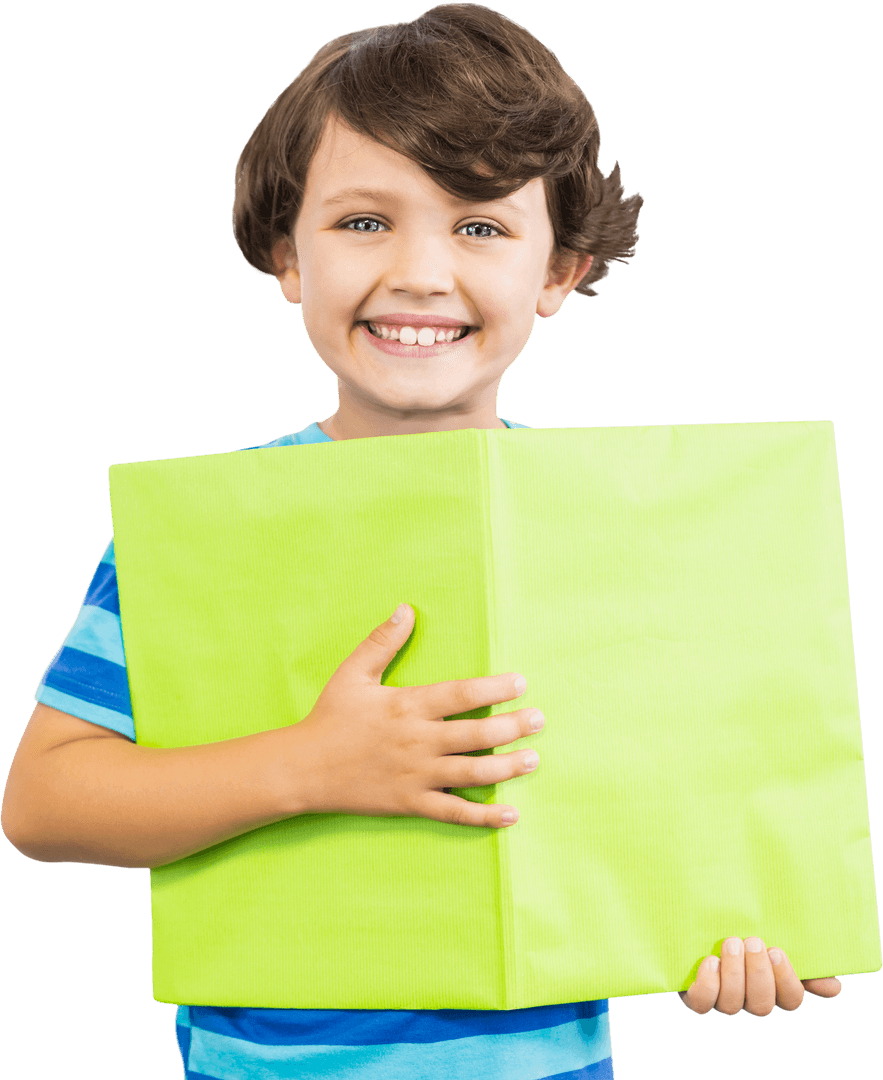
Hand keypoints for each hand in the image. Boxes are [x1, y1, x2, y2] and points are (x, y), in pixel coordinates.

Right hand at [289, 604, 542, 826]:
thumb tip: (406, 608)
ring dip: (506, 767)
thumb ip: (382, 641)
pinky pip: (453, 812)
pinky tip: (510, 814)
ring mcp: (416, 775)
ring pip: (471, 773)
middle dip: (512, 727)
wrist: (303, 769)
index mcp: (407, 706)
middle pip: (475, 734)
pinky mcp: (411, 803)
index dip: (493, 688)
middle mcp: (417, 741)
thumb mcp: (353, 673)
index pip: (459, 695)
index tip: (520, 682)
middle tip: (539, 720)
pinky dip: (483, 817)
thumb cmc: (331, 717)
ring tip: (533, 759)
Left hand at [678, 937, 842, 1015]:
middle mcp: (748, 997)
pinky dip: (708, 983)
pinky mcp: (696, 994)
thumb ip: (804, 958)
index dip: (786, 980)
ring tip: (732, 942)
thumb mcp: (776, 935)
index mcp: (773, 985)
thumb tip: (833, 987)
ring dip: (734, 973)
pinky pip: (702, 1003)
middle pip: (761, 1006)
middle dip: (759, 974)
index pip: (791, 999)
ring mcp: (722, 998)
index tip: (777, 951)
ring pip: (732, 1004)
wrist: (701, 918)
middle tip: (754, 941)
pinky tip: (710, 960)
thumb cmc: (746, 926)